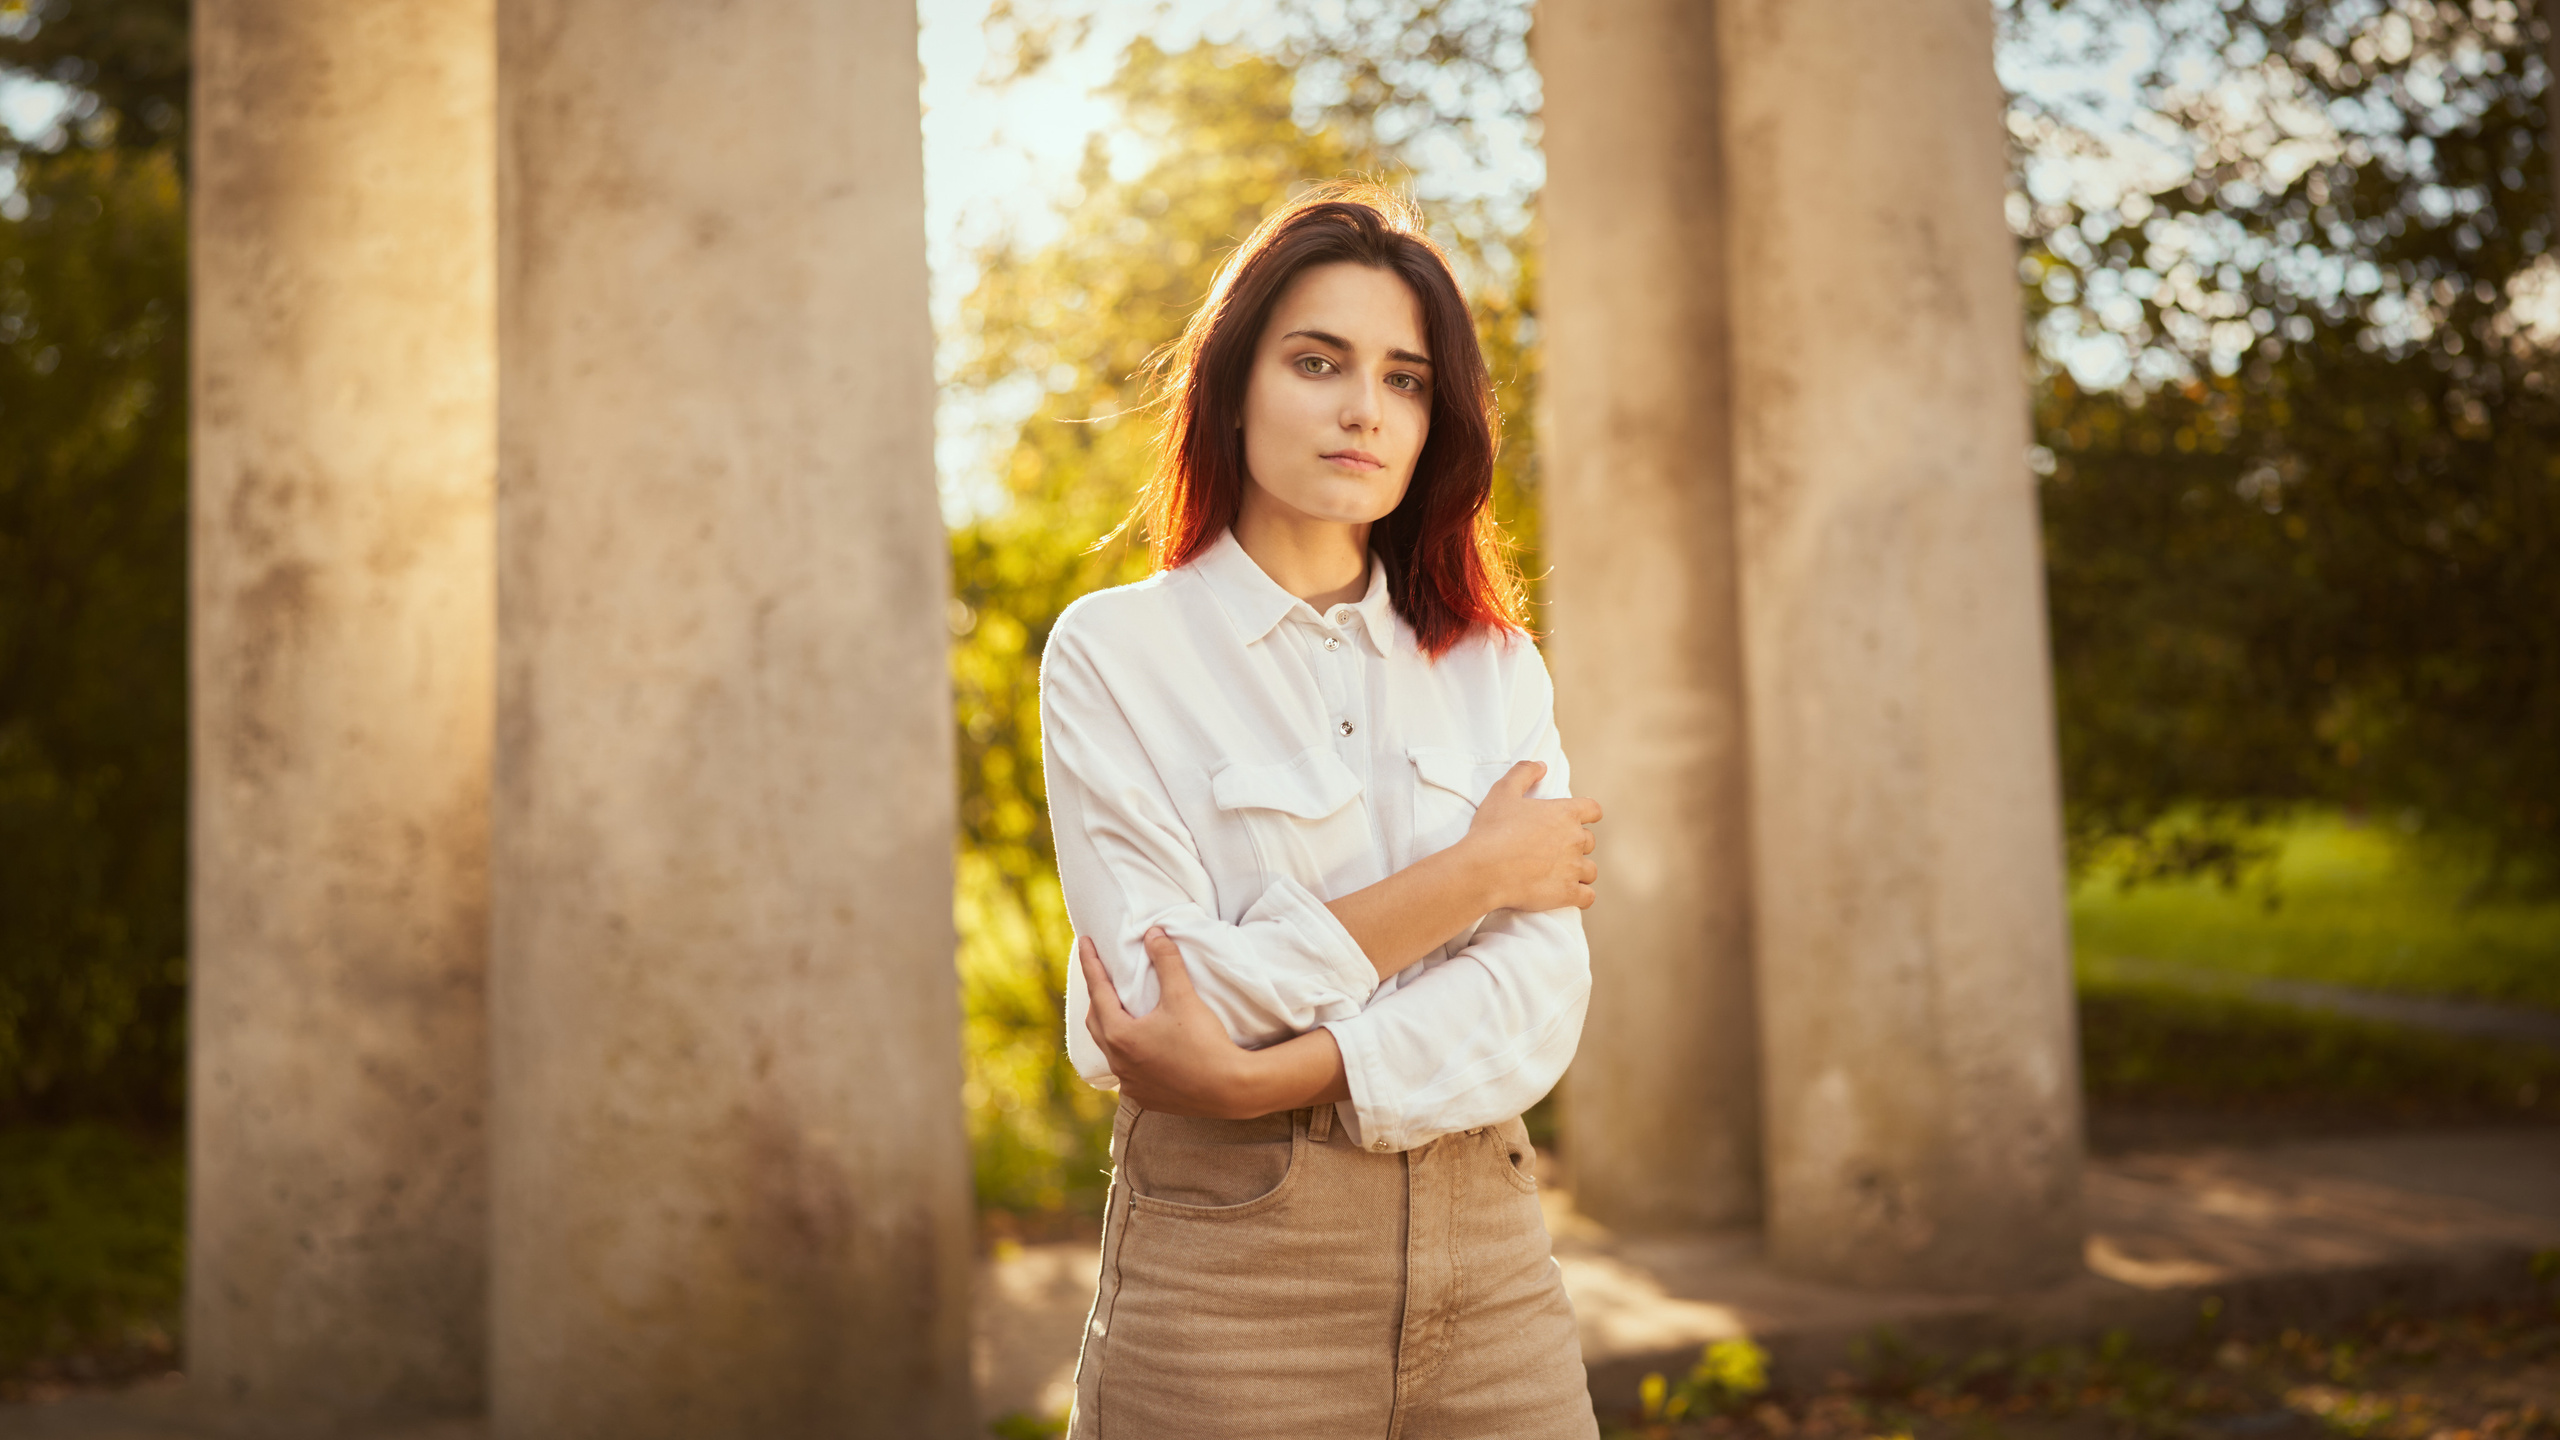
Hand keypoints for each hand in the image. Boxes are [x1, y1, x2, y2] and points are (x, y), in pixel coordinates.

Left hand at [1079, 928, 1349, 1118]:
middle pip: (1097, 1022)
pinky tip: (1139, 1051)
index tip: (1084, 941)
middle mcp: (1118, 1062)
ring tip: (1117, 1012)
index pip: (1097, 990)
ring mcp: (1131, 1084)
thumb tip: (1154, 933)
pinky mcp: (1146, 1098)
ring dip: (1110, 1028)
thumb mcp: (1183, 996)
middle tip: (1101, 977)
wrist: (1230, 1089)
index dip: (1090, 963)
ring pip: (1109, 1051)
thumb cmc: (1204, 1041)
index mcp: (1120, 1035)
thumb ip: (1166, 961)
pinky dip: (1127, 1055)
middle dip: (1096, 997)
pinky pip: (1126, 1073)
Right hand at [1459, 761, 1601, 912]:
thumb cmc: (1491, 830)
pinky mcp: (1568, 893)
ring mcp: (1573, 868)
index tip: (1580, 819)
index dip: (1588, 814)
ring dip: (1579, 872)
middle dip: (1576, 845)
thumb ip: (1524, 773)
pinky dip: (1580, 896)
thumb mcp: (1502, 792)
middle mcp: (1575, 839)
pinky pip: (1587, 897)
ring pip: (1590, 870)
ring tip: (1559, 875)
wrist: (1484, 869)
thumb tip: (1541, 765)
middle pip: (1589, 842)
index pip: (1593, 810)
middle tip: (1554, 850)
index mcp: (1565, 813)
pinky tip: (1567, 895)